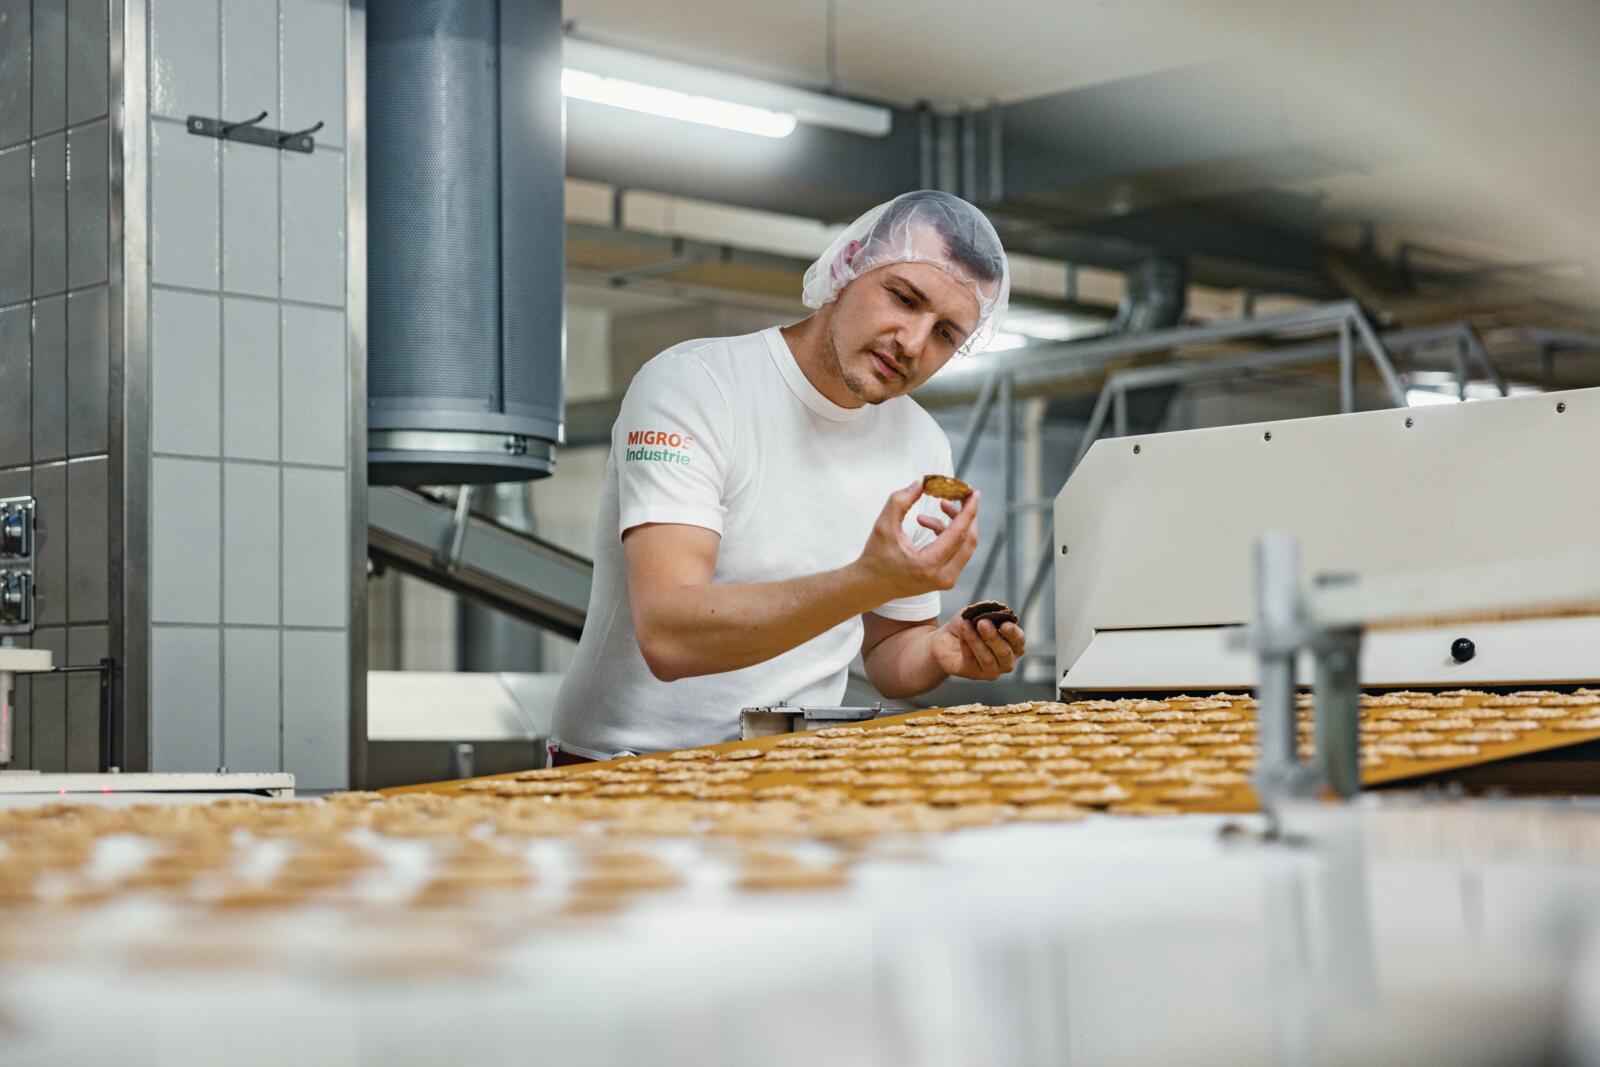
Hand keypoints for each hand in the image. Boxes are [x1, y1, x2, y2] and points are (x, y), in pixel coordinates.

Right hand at [855, 482, 979, 601]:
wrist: (871, 586)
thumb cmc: (876, 557)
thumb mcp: (883, 526)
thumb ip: (900, 501)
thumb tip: (921, 484)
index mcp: (928, 564)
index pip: (958, 534)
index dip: (968, 511)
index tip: (973, 493)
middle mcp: (943, 577)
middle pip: (968, 540)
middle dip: (965, 514)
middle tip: (958, 495)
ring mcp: (946, 580)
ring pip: (965, 545)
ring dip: (955, 523)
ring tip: (935, 509)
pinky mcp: (946, 579)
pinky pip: (958, 551)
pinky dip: (948, 534)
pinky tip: (928, 524)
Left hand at [931, 613, 1025, 680]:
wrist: (946, 638)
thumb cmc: (968, 625)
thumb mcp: (978, 613)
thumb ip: (988, 611)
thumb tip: (995, 612)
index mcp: (1013, 646)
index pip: (1019, 641)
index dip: (1013, 634)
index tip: (1004, 624)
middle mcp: (1005, 662)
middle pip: (1005, 653)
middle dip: (994, 637)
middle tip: (982, 622)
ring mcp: (990, 671)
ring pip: (988, 659)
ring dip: (976, 641)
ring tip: (966, 625)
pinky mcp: (972, 674)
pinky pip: (970, 660)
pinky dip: (966, 645)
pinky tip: (961, 633)